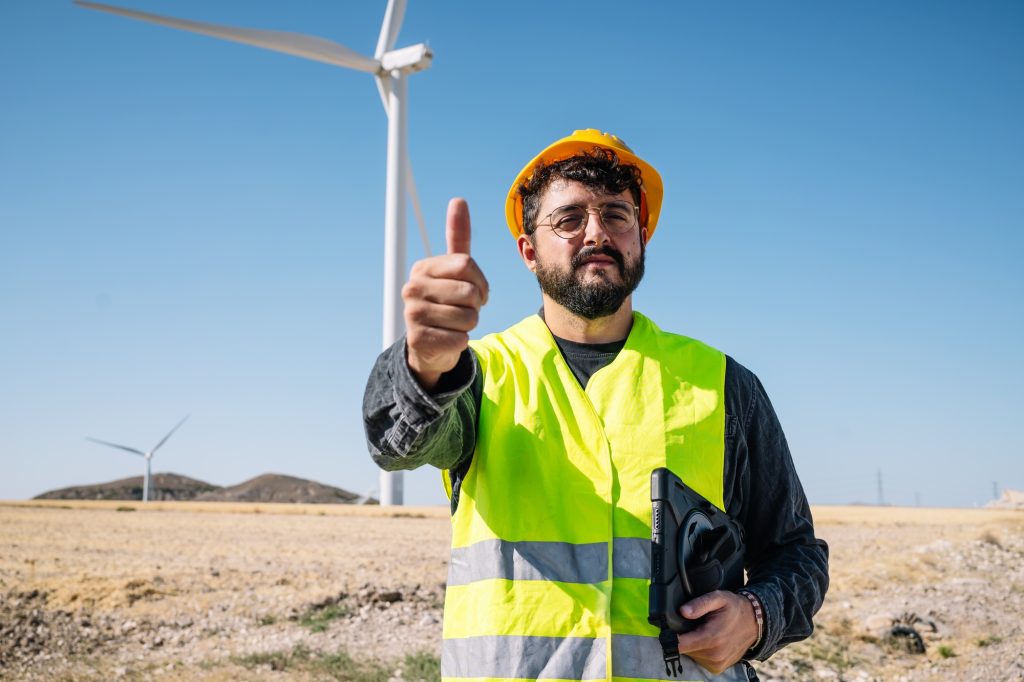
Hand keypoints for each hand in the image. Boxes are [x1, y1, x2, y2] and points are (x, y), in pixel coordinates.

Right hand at [403, 198, 488, 391]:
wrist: (430, 344)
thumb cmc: (447, 301)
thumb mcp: (454, 270)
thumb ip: (458, 237)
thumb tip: (458, 199)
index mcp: (422, 268)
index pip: (466, 265)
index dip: (481, 282)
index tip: (475, 291)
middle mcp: (412, 288)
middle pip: (470, 293)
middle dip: (476, 306)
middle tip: (462, 310)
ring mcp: (412, 315)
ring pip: (468, 318)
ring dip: (469, 325)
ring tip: (454, 324)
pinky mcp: (418, 340)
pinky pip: (460, 339)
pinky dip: (460, 342)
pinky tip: (447, 339)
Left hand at [676, 590, 758, 673]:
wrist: (754, 623)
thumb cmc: (735, 609)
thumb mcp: (718, 598)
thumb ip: (700, 604)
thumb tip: (683, 611)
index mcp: (711, 638)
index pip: (679, 645)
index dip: (669, 637)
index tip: (668, 629)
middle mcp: (714, 655)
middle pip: (683, 649)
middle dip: (684, 637)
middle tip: (695, 625)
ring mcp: (716, 664)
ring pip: (690, 655)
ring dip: (693, 644)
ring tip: (703, 631)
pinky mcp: (718, 668)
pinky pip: (700, 660)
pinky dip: (700, 651)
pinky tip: (707, 641)